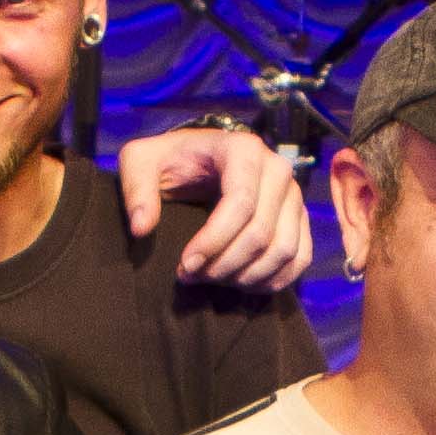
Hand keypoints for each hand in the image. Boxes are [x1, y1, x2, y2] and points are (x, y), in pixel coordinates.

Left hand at [116, 128, 316, 290]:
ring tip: (211, 280)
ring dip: (246, 276)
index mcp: (243, 149)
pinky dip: (272, 280)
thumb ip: (136, 189)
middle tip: (191, 276)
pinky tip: (238, 285)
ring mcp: (294, 195)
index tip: (184, 265)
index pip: (240, 204)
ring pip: (283, 250)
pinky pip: (299, 259)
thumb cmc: (170, 160)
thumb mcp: (141, 162)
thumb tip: (141, 227)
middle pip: (262, 233)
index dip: (213, 242)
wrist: (200, 158)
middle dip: (224, 264)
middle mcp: (277, 169)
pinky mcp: (299, 219)